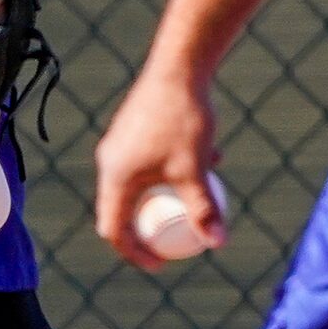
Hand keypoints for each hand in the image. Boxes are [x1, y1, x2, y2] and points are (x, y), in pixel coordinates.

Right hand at [94, 66, 224, 270]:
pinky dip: (175, 165)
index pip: (114, 229)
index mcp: (115, 177)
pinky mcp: (135, 124)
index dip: (135, 252)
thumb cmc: (184, 120)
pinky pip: (151, 157)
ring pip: (143, 179)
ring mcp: (121, 140)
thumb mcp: (195, 169)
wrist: (180, 65)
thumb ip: (202, 208)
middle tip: (175, 239)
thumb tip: (217, 244)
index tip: (161, 264)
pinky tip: (213, 155)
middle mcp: (110, 160)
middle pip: (125, 207)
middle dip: (151, 225)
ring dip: (170, 192)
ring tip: (202, 196)